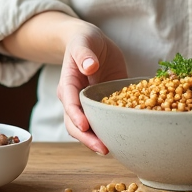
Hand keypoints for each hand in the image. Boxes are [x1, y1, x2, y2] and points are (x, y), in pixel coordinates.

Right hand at [57, 24, 127, 153]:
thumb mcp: (83, 42)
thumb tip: (89, 66)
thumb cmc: (85, 40)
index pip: (69, 103)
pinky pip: (104, 121)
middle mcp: (75, 99)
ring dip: (97, 141)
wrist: (92, 43)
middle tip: (103, 149)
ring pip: (88, 129)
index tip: (85, 126)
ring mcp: (88, 106)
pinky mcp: (102, 106)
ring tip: (112, 150)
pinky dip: (110, 131)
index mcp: (68, 84)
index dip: (76, 116)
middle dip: (87, 138)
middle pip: (75, 124)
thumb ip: (85, 54)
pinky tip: (122, 140)